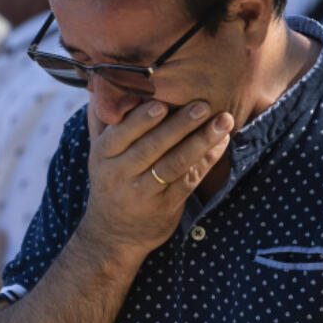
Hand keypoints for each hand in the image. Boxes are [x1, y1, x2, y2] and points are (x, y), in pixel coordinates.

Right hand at [79, 100, 232, 258]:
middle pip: (152, 146)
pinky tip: (221, 143)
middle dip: (180, 124)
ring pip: (174, 163)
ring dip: (201, 141)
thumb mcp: (99, 156)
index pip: (122, 134)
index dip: (142, 119)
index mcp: (103, 155)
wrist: (112, 236)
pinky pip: (189, 179)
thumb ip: (104, 123)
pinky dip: (207, 160)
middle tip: (204, 105)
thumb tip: (106, 85)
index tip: (163, 102)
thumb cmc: (110, 183)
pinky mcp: (166, 206)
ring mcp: (144, 192)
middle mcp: (120, 174)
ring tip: (223, 121)